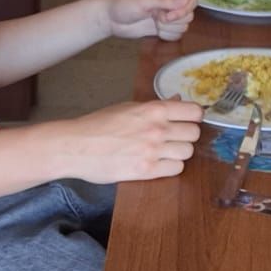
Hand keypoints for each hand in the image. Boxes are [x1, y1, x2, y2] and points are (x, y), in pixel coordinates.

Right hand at [62, 98, 204, 182]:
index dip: (194, 116)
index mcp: (153, 110)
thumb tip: (178, 100)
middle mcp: (157, 129)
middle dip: (187, 135)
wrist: (76, 146)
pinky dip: (171, 166)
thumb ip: (156, 106)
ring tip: (165, 151)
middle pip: (194, 133)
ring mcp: (153, 150)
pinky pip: (176, 169)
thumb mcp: (128, 107)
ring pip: (187, 152)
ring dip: (179, 152)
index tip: (188, 120)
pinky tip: (159, 162)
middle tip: (175, 137)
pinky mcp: (147, 170)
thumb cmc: (99, 124)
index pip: (194, 112)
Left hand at [106, 0, 196, 40]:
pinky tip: (154, 30)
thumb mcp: (145, 0)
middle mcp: (173, 1)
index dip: (184, 9)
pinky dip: (166, 35)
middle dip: (174, 20)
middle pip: (189, 14)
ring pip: (184, 26)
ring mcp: (169, 15)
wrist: (110, 19)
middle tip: (157, 18)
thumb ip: (167, 0)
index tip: (169, 15)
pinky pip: (176, 35)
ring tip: (153, 22)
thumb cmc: (124, 4)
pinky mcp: (165, 27)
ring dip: (168, 28)